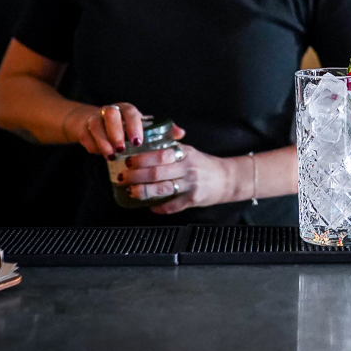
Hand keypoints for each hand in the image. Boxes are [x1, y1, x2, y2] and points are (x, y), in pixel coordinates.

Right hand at [62, 102, 147, 158]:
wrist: (96, 122)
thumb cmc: (123, 127)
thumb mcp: (138, 126)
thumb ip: (154, 129)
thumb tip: (175, 132)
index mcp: (125, 109)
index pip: (130, 112)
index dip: (134, 126)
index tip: (137, 142)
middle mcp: (110, 111)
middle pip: (111, 114)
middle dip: (116, 132)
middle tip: (121, 149)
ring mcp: (95, 118)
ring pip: (96, 125)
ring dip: (103, 142)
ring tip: (111, 156)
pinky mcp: (84, 129)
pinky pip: (86, 137)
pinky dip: (94, 147)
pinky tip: (103, 155)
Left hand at [115, 142, 229, 213]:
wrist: (227, 178)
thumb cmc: (204, 164)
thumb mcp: (189, 151)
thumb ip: (171, 147)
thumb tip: (146, 143)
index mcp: (185, 152)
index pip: (160, 154)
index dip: (142, 158)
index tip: (128, 160)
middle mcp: (188, 167)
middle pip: (158, 172)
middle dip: (137, 175)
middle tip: (123, 176)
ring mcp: (191, 184)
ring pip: (163, 189)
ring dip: (144, 191)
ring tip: (131, 191)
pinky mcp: (193, 200)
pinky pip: (173, 205)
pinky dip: (160, 207)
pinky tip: (150, 206)